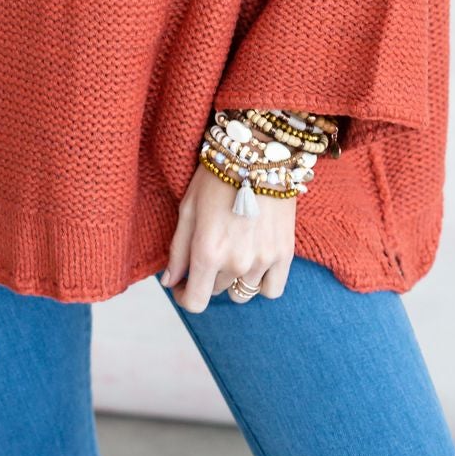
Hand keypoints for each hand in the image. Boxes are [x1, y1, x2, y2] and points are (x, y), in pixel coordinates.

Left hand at [158, 158, 295, 311]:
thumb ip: (178, 250)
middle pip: (216, 291)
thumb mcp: (188, 209)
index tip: (182, 286)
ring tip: (234, 250)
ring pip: (242, 292)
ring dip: (234, 278)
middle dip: (208, 276)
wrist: (258, 153)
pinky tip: (254, 263)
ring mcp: (262, 260)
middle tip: (210, 250)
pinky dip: (261, 283)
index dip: (184, 298)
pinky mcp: (285, 254)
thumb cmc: (217, 176)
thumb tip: (170, 282)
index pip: (195, 302)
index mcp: (207, 252)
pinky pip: (271, 290)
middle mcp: (235, 262)